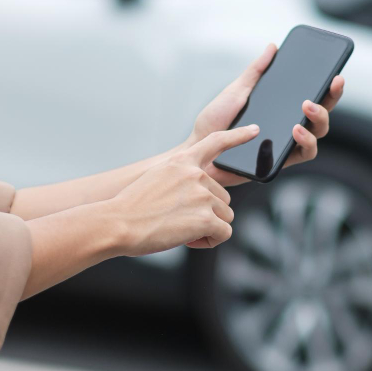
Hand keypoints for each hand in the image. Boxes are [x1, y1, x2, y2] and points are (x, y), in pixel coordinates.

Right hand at [111, 126, 258, 254]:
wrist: (116, 223)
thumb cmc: (131, 208)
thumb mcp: (157, 179)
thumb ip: (182, 179)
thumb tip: (203, 195)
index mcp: (182, 161)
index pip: (216, 141)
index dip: (238, 135)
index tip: (255, 130)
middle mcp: (196, 174)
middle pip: (223, 197)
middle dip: (207, 213)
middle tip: (179, 221)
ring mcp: (202, 194)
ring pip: (225, 216)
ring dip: (208, 228)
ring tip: (180, 230)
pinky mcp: (206, 217)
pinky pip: (224, 232)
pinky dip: (210, 240)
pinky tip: (189, 239)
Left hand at [187, 43, 344, 186]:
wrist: (198, 150)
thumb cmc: (215, 122)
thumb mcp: (236, 90)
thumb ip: (256, 71)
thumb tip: (273, 47)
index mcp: (283, 108)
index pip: (314, 96)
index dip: (329, 87)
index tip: (336, 74)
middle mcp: (289, 125)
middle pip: (323, 114)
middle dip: (330, 98)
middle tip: (329, 85)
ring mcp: (287, 144)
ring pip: (319, 133)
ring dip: (320, 118)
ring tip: (307, 107)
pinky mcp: (281, 161)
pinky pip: (304, 153)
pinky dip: (305, 141)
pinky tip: (295, 130)